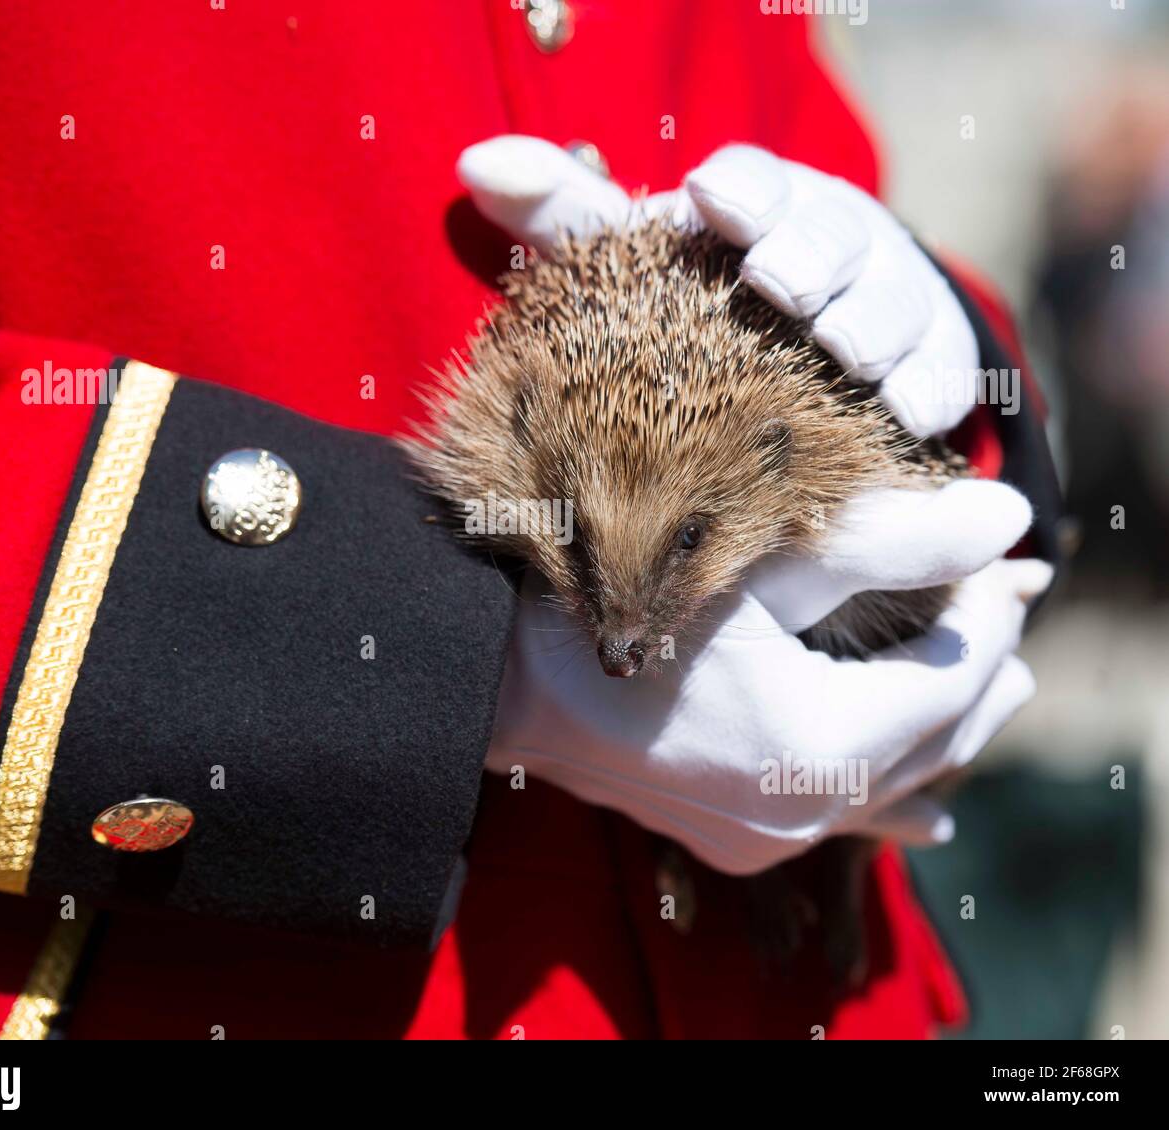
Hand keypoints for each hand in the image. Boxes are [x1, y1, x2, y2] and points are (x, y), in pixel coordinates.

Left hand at [459, 135, 977, 436]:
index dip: (739, 190)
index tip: (709, 202)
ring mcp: (885, 303)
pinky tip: (912, 414)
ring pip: (894, 302)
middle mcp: (829, 244)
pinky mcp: (927, 365)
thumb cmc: (694, 300)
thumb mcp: (626, 261)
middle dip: (810, 254)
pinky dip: (928, 389)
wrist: (796, 358)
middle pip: (833, 234)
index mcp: (756, 209)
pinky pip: (939, 375)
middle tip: (781, 285)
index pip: (753, 184)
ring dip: (873, 322)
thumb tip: (473, 163)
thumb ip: (560, 215)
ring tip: (848, 350)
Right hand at [486, 480, 1048, 874]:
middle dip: (982, 671)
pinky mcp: (734, 841)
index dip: (989, 617)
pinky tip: (932, 817)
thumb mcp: (757, 564)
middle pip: (937, 739)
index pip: (953, 678)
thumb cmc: (616, 601)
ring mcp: (767, 837)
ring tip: (998, 689)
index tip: (1002, 563)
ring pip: (896, 782)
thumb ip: (892, 543)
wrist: (500, 678)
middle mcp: (805, 811)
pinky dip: (892, 793)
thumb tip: (1007, 514)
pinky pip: (845, 819)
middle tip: (1009, 607)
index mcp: (819, 743)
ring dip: (944, 726)